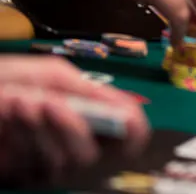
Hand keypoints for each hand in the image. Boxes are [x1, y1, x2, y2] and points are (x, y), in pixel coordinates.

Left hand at [0, 56, 149, 185]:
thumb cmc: (5, 77)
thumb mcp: (49, 72)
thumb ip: (84, 87)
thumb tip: (125, 108)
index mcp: (84, 114)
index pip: (125, 132)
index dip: (133, 130)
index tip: (128, 123)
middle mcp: (67, 141)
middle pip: (90, 154)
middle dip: (71, 127)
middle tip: (50, 102)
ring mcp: (40, 160)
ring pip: (60, 164)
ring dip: (39, 130)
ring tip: (19, 99)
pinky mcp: (18, 173)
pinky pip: (30, 167)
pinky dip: (19, 136)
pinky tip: (8, 108)